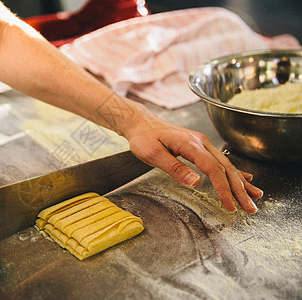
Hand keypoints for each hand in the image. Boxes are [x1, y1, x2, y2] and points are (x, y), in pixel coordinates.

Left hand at [121, 104, 262, 213]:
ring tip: (255, 196)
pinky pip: (220, 160)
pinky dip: (234, 171)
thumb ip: (174, 168)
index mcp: (190, 144)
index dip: (223, 189)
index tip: (229, 205)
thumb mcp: (153, 155)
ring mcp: (201, 143)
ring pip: (226, 164)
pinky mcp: (199, 146)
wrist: (141, 123)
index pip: (213, 169)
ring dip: (240, 182)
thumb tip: (196, 182)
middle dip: (239, 189)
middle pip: (225, 167)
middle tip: (250, 208)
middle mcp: (200, 142)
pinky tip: (244, 179)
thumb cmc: (143, 138)